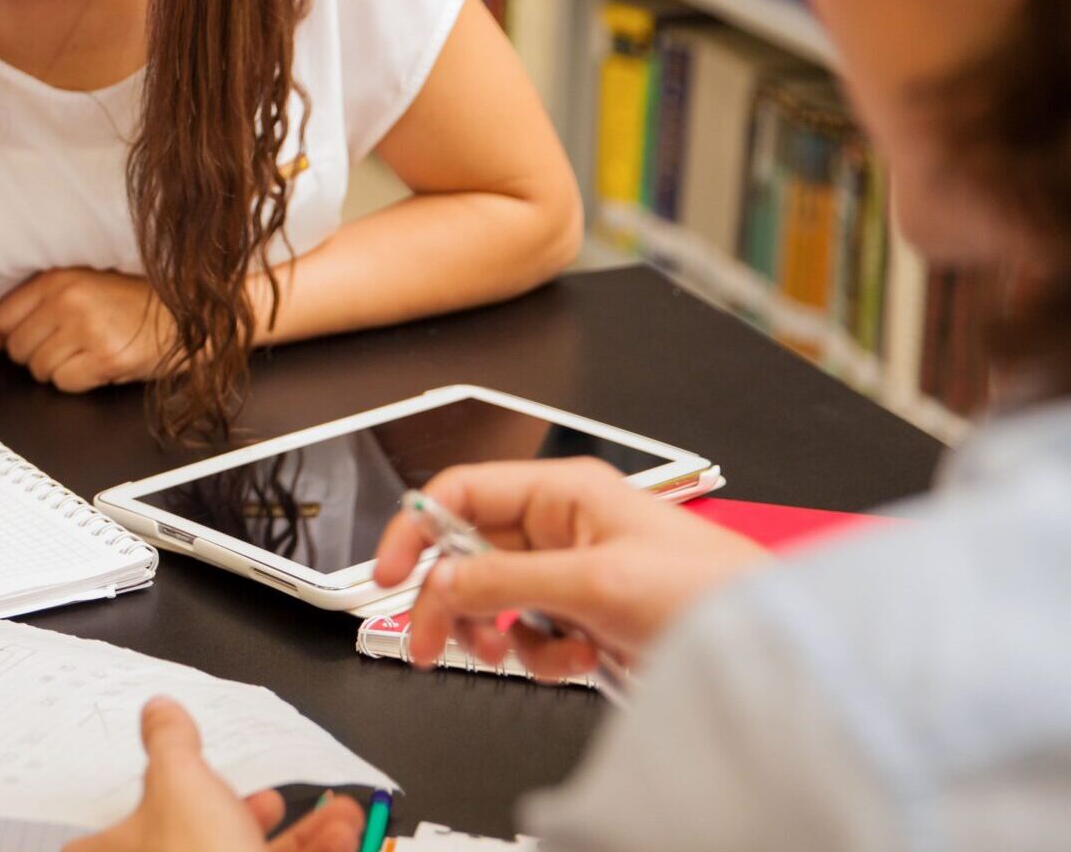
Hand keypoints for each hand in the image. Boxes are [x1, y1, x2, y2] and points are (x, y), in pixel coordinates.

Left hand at [0, 268, 173, 392]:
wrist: (184, 314)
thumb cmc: (132, 301)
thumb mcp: (78, 290)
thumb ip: (26, 311)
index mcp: (58, 279)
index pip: (3, 317)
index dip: (15, 332)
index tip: (37, 332)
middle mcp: (69, 302)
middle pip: (17, 349)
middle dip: (38, 353)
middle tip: (69, 342)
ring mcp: (87, 331)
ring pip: (39, 370)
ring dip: (60, 368)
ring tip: (87, 350)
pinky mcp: (106, 359)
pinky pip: (65, 383)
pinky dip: (79, 381)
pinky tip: (98, 363)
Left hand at [68, 698, 365, 851]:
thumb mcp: (179, 781)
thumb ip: (170, 742)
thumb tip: (158, 711)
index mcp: (118, 850)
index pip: (125, 820)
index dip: (170, 793)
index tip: (208, 778)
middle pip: (206, 837)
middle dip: (260, 812)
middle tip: (278, 797)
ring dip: (306, 836)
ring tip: (343, 817)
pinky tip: (343, 837)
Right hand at [371, 459, 768, 677]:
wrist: (764, 647)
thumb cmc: (708, 594)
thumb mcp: (592, 583)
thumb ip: (504, 581)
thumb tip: (439, 583)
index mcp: (563, 492)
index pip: (460, 493)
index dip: (416, 531)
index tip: (388, 575)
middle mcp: (563, 526)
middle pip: (469, 554)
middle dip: (451, 599)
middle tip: (432, 641)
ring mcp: (574, 572)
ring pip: (495, 599)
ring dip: (501, 633)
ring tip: (524, 653)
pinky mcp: (587, 615)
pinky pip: (531, 632)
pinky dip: (541, 654)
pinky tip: (575, 659)